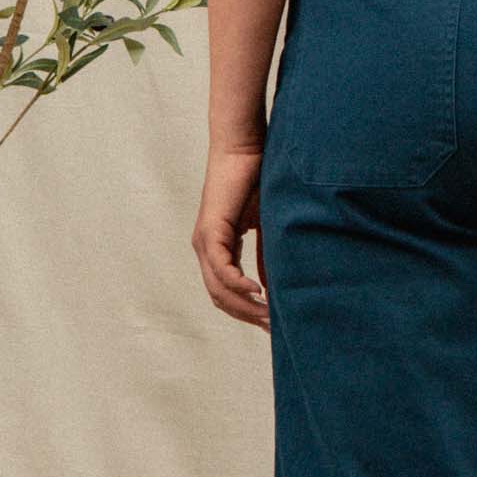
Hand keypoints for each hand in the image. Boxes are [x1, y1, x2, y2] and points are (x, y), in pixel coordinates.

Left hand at [191, 140, 270, 332]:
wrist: (245, 148)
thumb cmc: (257, 179)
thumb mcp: (266, 226)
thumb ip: (267, 256)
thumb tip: (272, 288)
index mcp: (216, 248)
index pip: (225, 293)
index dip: (246, 312)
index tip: (271, 325)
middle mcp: (205, 249)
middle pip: (220, 298)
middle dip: (247, 316)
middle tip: (273, 329)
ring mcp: (204, 241)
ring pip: (219, 288)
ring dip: (244, 305)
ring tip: (269, 315)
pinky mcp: (210, 231)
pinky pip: (221, 269)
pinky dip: (239, 284)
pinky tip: (258, 292)